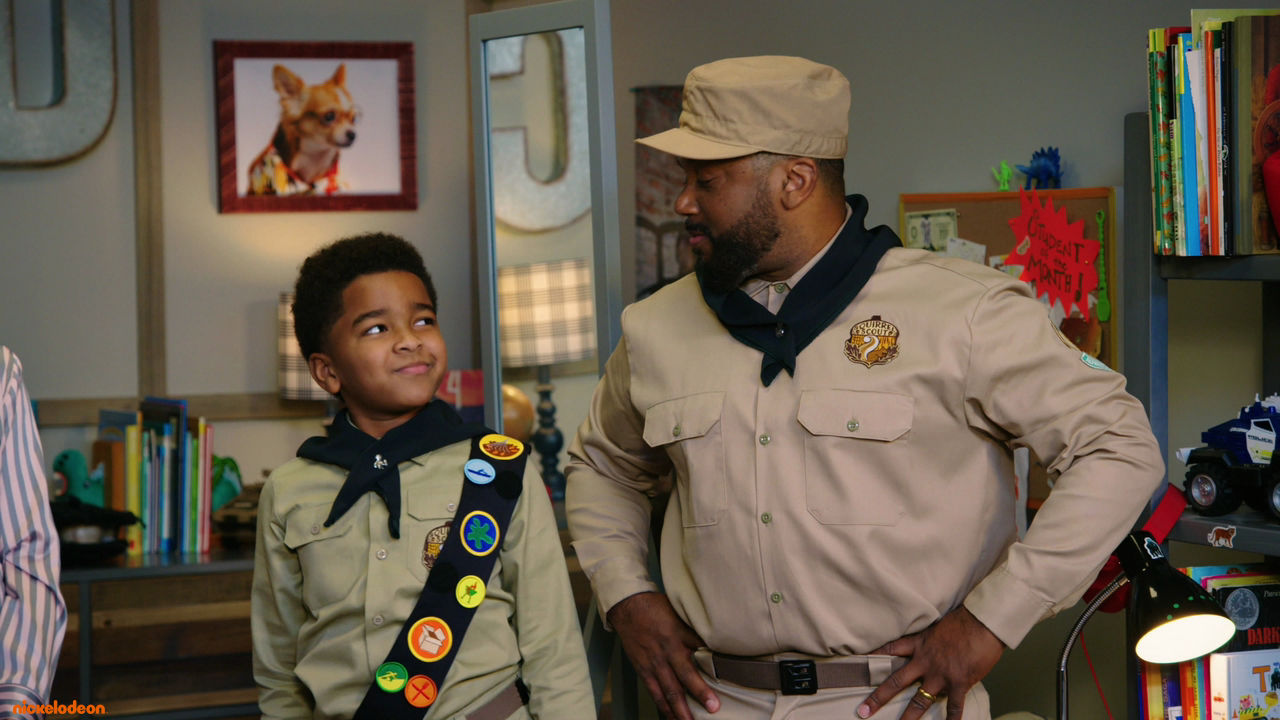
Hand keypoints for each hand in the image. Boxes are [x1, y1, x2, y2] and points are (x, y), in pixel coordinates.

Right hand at [607, 591, 719, 718]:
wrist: (628, 608)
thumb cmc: (656, 609)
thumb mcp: (679, 617)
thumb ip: (694, 635)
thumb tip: (714, 649)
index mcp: (674, 642)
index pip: (690, 669)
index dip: (702, 687)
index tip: (714, 703)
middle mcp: (662, 656)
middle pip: (678, 685)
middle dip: (692, 704)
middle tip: (706, 714)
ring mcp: (651, 665)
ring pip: (665, 693)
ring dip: (677, 711)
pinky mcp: (642, 670)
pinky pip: (653, 691)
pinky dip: (662, 705)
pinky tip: (671, 715)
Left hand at [856, 607, 1003, 718]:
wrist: (982, 621)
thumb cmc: (964, 620)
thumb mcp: (938, 627)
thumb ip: (931, 642)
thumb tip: (934, 649)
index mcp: (919, 645)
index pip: (890, 650)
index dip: (874, 656)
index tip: (858, 663)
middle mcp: (925, 662)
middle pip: (896, 681)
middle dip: (879, 697)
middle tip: (863, 711)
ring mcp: (940, 675)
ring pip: (920, 700)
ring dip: (909, 716)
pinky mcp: (959, 683)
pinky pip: (954, 707)